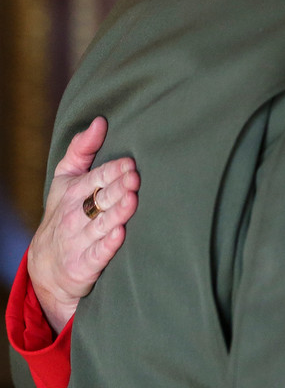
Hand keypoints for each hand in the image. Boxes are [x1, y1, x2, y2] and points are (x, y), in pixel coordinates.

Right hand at [27, 117, 138, 331]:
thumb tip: (99, 121)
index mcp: (75, 192)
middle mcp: (76, 216)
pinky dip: (108, 246)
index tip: (130, 164)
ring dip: (116, 213)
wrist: (47, 266)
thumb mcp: (66, 180)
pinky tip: (121, 235)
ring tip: (132, 201)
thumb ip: (82, 150)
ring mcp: (79, 241)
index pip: (96, 179)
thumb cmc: (64, 213)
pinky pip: (97, 254)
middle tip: (134, 179)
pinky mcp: (84, 265)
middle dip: (117, 189)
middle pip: (100, 200)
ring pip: (101, 225)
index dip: (113, 172)